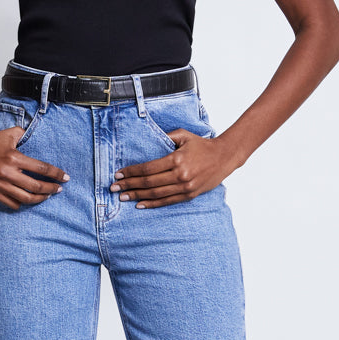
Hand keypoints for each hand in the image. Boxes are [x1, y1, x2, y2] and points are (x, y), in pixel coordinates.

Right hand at [0, 126, 68, 210]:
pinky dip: (22, 203)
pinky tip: (28, 199)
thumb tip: (38, 135)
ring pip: (26, 198)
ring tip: (46, 196)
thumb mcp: (10, 133)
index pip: (41, 168)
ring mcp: (0, 184)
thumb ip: (25, 133)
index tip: (65, 178)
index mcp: (14, 158)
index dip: (56, 174)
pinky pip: (12, 203)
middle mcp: (7, 173)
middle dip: (51, 189)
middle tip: (59, 189)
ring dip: (39, 198)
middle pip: (36, 186)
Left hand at [110, 128, 230, 207]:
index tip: (119, 173)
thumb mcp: (184, 135)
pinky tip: (140, 204)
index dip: (132, 172)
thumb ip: (165, 137)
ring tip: (123, 197)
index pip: (148, 168)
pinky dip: (152, 204)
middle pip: (149, 182)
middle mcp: (180, 175)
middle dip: (129, 185)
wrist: (224, 157)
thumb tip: (148, 138)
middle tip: (114, 187)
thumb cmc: (202, 145)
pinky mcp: (189, 195)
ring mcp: (185, 187)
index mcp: (177, 159)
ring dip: (137, 196)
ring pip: (156, 194)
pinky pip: (167, 202)